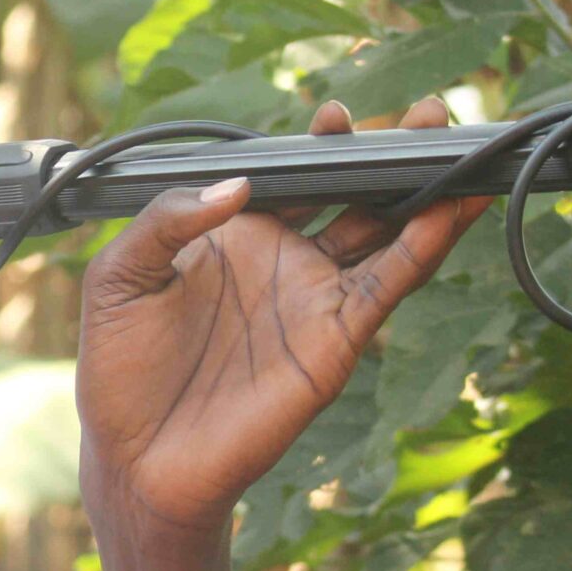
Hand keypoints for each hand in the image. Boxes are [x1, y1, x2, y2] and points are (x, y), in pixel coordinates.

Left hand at [74, 96, 491, 535]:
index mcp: (229, 239)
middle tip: (424, 113)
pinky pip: (389, 283)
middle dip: (387, 154)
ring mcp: (314, 298)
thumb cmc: (119, 370)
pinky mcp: (336, 339)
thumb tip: (237, 185)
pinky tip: (447, 209)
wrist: (137, 457)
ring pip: (385, 232)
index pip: (285, 179)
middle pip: (349, 195)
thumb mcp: (116, 278)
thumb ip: (164, 221)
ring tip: (454, 145)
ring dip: (423, 190)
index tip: (333, 115)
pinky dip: (424, 245)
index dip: (315, 147)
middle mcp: (281, 262)